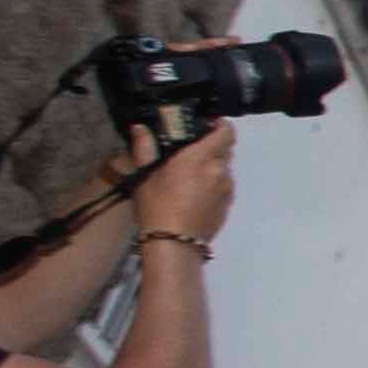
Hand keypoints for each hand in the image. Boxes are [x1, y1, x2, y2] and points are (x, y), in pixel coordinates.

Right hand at [131, 117, 238, 245]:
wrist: (174, 242)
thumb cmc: (157, 206)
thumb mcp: (145, 175)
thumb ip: (145, 148)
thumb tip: (140, 128)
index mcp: (200, 157)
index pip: (225, 132)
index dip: (221, 125)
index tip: (211, 125)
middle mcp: (218, 170)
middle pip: (226, 150)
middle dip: (212, 147)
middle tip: (192, 153)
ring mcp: (226, 188)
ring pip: (225, 169)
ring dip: (213, 167)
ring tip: (191, 177)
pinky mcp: (228, 204)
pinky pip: (224, 186)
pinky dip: (214, 184)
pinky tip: (196, 194)